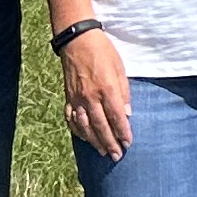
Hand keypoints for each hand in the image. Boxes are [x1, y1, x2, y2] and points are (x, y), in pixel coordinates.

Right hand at [61, 30, 133, 159]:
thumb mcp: (120, 68)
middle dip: (110, 142)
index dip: (123, 132)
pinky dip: (78, 130)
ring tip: (103, 151)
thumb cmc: (103, 52)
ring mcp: (77, 98)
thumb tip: (127, 113)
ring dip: (94, 141)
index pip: (116, 117)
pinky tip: (84, 137)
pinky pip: (72, 118)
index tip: (128, 143)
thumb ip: (124, 92)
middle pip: (101, 126)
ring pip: (85, 126)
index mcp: (106, 89)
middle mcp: (90, 97)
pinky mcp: (68, 97)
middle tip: (117, 156)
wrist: (77, 41)